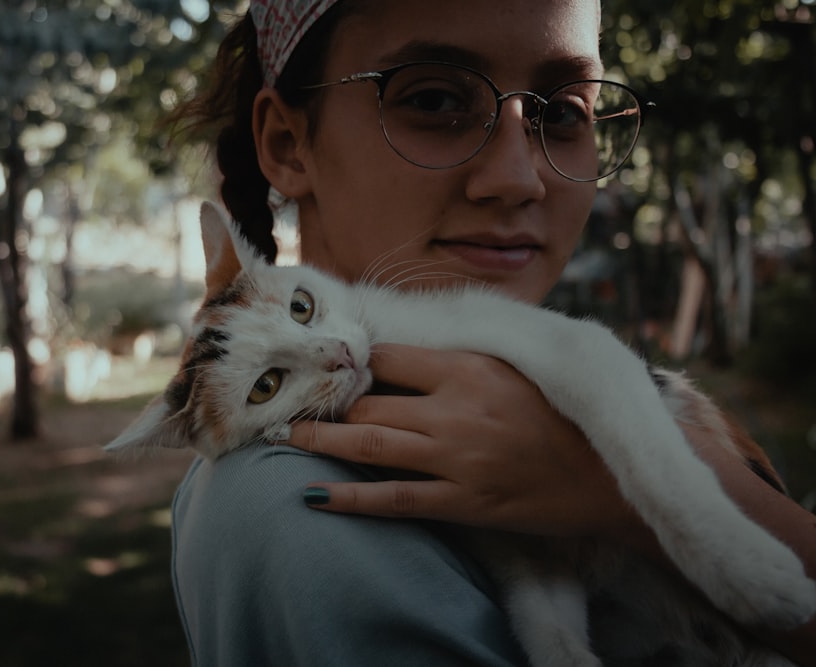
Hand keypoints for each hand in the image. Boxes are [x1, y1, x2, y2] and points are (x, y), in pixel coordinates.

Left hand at [287, 343, 640, 539]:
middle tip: (288, 401)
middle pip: (369, 400)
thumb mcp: (516, 366)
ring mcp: (456, 458)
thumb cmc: (561, 414)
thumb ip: (461, 355)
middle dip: (325, 402)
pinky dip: (351, 497)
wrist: (607, 477)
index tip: (327, 367)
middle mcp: (454, 410)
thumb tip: (407, 345)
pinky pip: (394, 499)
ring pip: (369, 444)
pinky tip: (314, 494)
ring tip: (284, 435)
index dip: (353, 363)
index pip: (389, 356)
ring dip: (319, 440)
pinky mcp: (461, 502)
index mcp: (468, 368)